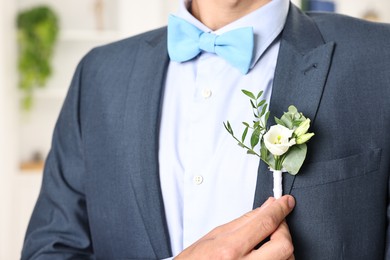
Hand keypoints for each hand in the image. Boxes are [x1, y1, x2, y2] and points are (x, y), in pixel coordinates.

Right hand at [175, 195, 294, 259]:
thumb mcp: (214, 236)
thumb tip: (266, 207)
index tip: (286, 202)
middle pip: (283, 245)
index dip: (279, 209)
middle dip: (284, 229)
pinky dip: (279, 258)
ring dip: (282, 246)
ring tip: (268, 241)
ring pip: (286, 259)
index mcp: (229, 250)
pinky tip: (268, 253)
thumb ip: (244, 221)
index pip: (264, 223)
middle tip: (277, 223)